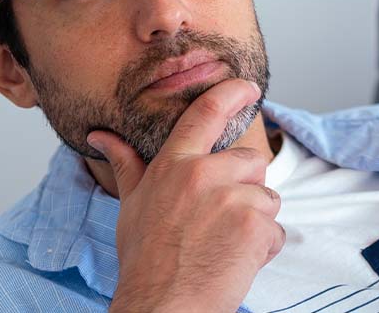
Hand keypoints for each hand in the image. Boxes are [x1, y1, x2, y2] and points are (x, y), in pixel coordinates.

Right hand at [87, 79, 283, 312]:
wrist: (162, 305)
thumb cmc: (145, 259)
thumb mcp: (132, 206)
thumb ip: (127, 165)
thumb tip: (102, 135)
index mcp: (174, 165)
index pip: (205, 114)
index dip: (231, 93)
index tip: (248, 87)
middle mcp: (203, 175)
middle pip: (252, 160)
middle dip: (246, 188)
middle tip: (219, 220)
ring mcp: (232, 199)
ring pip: (267, 197)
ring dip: (255, 221)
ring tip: (223, 243)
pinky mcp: (255, 226)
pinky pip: (276, 230)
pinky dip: (263, 248)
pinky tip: (235, 260)